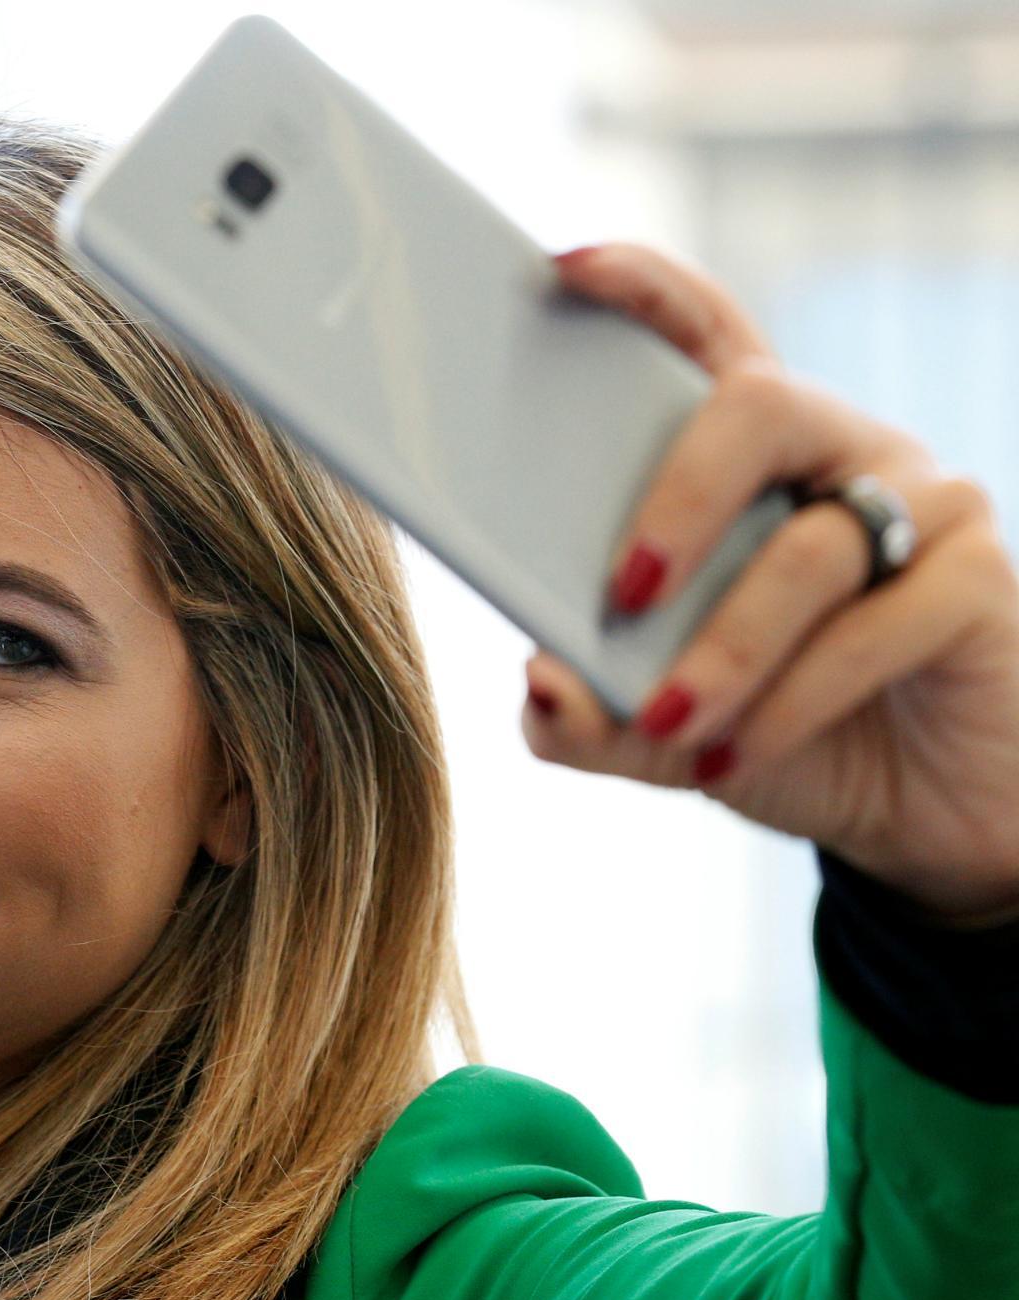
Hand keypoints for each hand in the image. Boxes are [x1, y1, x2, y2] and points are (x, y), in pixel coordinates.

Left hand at [522, 240, 1018, 927]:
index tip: (560, 270)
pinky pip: (875, 629)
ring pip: (806, 550)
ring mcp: (923, 504)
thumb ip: (585, 715)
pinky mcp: (979, 582)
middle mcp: (840, 450)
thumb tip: (538, 681)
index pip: (706, 332)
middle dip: (674, 499)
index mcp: (750, 457)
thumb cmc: (777, 734)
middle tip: (619, 595)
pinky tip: (736, 760)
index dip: (643, 289)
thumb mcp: (658, 732)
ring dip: (722, 652)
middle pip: (758, 407)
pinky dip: (790, 703)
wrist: (916, 816)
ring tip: (667, 727)